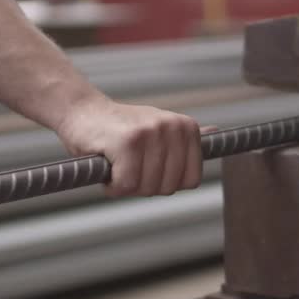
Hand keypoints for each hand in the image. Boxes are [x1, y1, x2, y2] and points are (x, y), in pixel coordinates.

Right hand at [56, 96, 202, 196]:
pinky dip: (112, 185)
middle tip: (128, 165)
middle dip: (144, 185)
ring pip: (148, 187)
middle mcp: (173, 127)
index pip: (191, 180)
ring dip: (126, 185)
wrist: (81, 112)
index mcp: (187, 127)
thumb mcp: (159, 128)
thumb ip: (185, 137)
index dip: (166, 182)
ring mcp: (151, 133)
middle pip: (169, 187)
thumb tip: (216, 132)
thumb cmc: (120, 128)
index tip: (148, 168)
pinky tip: (107, 166)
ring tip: (117, 163)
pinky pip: (127, 185)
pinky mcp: (128, 142)